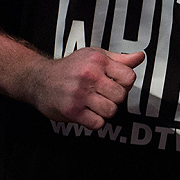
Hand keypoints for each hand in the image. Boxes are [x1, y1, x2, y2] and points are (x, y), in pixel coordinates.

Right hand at [27, 47, 144, 128]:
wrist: (39, 80)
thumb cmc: (71, 68)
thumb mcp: (94, 56)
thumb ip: (119, 59)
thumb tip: (140, 57)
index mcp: (98, 61)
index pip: (129, 77)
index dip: (124, 83)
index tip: (114, 83)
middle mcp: (89, 75)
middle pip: (121, 96)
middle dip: (114, 98)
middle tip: (102, 95)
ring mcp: (80, 94)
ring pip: (111, 111)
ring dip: (104, 111)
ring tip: (94, 104)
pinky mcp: (72, 110)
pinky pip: (98, 124)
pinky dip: (95, 121)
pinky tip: (87, 113)